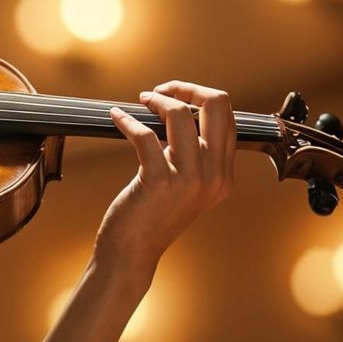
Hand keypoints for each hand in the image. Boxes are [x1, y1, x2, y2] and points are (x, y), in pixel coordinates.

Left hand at [98, 81, 234, 271]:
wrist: (131, 253)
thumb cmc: (150, 217)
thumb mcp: (185, 188)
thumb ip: (192, 157)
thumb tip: (177, 113)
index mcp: (224, 176)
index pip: (227, 117)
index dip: (198, 97)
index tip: (174, 97)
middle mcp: (214, 176)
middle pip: (216, 105)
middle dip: (186, 88)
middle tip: (159, 92)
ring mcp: (189, 180)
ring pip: (180, 115)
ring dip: (157, 101)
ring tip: (139, 102)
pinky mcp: (159, 181)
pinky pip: (145, 134)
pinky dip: (127, 120)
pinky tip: (116, 117)